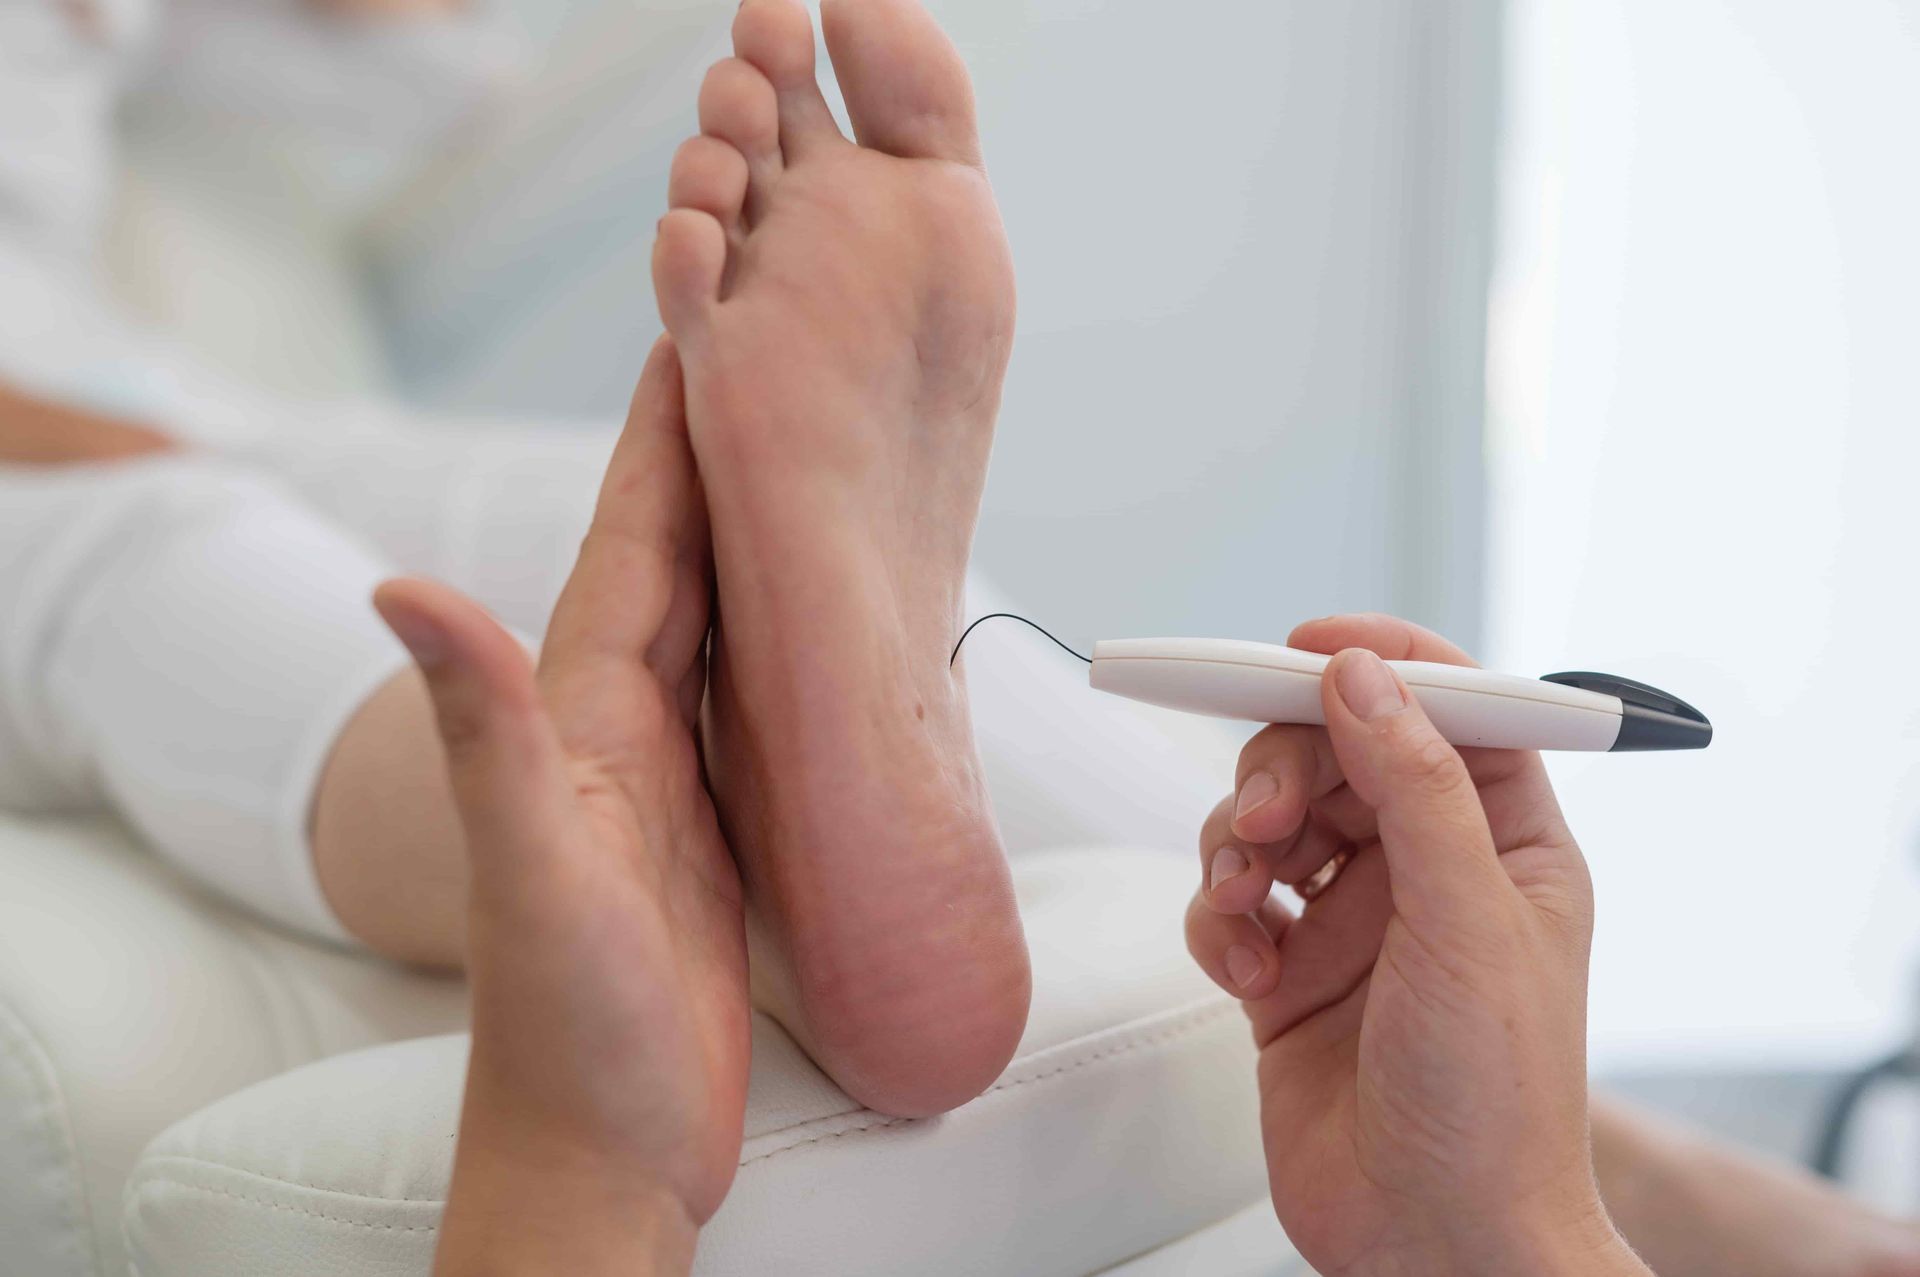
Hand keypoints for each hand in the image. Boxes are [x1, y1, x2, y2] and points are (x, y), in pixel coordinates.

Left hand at [375, 341, 749, 1274]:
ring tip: (802, 445)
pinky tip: (816, 613)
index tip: (699, 322)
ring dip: (753, 526)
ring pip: (722, 615)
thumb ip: (479, 732)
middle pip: (681, 554)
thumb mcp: (530, 873)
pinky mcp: (712, 821)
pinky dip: (784, 631)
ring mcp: (666, 771)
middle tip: (773, 344)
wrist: (598, 1153)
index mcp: (581, 711)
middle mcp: (620, 723)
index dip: (665, 433)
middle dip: (718, 448)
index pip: (634, 540)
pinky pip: (755, 695)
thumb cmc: (567, 1035)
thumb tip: (396, 586)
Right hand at [1185, 614, 1647, 1275]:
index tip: (1305, 648)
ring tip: (1246, 904)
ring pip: (1267, 820)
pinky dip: (1218, 923)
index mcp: (1502, 841)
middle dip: (1283, 769)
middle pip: (1331, 751)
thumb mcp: (1468, 921)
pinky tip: (1245, 970)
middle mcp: (1424, 867)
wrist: (1435, 1242)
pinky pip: (1227, 904)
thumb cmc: (1496, 1104)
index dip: (1379, 663)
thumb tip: (1364, 676)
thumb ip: (1416, 785)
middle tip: (1268, 818)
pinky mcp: (1286, 973)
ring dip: (1238, 847)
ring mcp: (1350, 920)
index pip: (1446, 706)